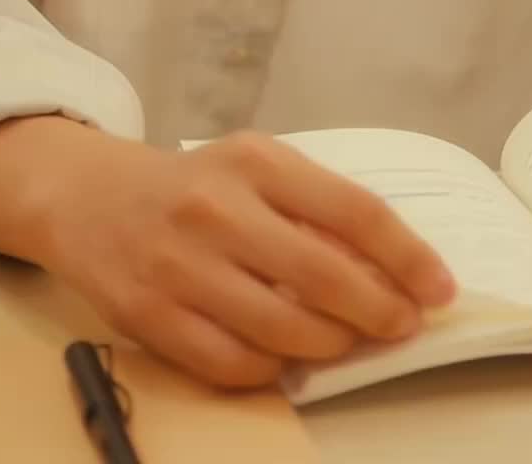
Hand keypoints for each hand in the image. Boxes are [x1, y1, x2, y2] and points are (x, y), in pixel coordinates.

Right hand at [40, 130, 455, 388]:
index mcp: (256, 161)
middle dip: (378, 311)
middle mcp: (218, 209)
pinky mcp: (149, 317)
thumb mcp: (257, 167)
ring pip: (281, 329)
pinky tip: (288, 360)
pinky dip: (273, 370)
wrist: (92, 198)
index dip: (406, 255)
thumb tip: (392, 264)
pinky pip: (231, 364)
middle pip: (323, 277)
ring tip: (348, 342)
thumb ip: (315, 205)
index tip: (439, 287)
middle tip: (403, 325)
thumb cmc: (196, 185)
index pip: (353, 210)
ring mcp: (179, 266)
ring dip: (331, 346)